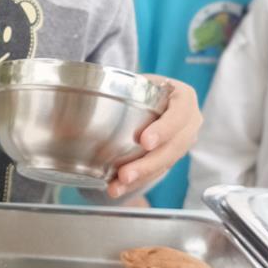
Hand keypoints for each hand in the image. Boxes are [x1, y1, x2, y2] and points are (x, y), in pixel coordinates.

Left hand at [106, 76, 201, 199]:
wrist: (153, 96)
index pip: (178, 115)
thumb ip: (119, 88)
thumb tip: (77, 109)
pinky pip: (156, 173)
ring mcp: (183, 142)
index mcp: (184, 98)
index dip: (163, 130)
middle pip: (173, 147)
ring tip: (117, 186)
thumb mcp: (137, 80)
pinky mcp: (172, 157)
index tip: (144, 141)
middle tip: (125, 174)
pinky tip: (118, 188)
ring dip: (141, 178)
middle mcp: (190, 122)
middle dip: (148, 164)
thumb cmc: (142, 85)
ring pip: (164, 164)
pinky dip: (137, 181)